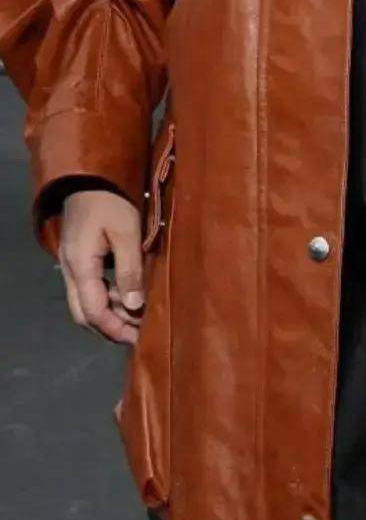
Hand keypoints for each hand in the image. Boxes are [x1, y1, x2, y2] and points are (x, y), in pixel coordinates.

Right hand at [58, 187, 145, 343]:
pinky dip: (109, 299)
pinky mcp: (81, 261)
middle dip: (110, 328)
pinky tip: (130, 299)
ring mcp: (73, 267)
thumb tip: (134, 306)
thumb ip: (130, 270)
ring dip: (111, 314)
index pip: (92, 311)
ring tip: (140, 319)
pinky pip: (91, 289)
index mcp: (80, 267)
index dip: (114, 328)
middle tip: (139, 335)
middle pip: (84, 313)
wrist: (90, 180)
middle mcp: (71, 271)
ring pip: (86, 303)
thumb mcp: (127, 233)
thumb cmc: (111, 202)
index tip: (138, 339)